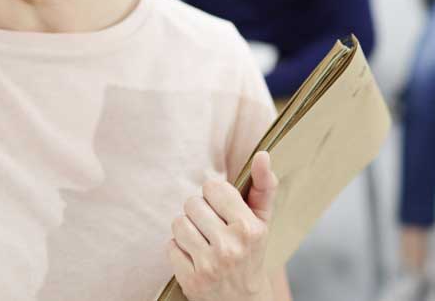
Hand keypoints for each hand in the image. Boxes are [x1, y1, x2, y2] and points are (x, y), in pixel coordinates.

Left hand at [168, 152, 278, 300]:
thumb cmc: (251, 253)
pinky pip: (170, 247)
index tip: (221, 208)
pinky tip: (193, 257)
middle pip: (192, 203)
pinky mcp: (191, 281)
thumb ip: (264, 186)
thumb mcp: (262, 221)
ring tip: (200, 240)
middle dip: (198, 212)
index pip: (213, 187)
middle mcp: (230, 246)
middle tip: (210, 226)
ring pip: (178, 223)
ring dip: (186, 229)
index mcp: (250, 228)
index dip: (214, 195)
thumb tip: (263, 154)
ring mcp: (209, 266)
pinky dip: (178, 250)